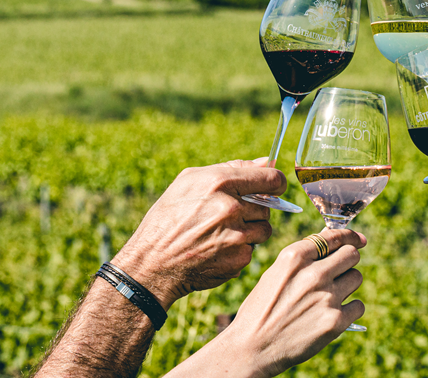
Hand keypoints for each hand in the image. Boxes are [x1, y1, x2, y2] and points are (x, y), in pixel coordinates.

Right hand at [112, 158, 286, 307]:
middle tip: (230, 216)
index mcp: (220, 183)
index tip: (274, 187)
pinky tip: (217, 250)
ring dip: (250, 231)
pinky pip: (252, 250)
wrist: (151, 265)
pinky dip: (239, 251)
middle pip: (268, 206)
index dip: (276, 182)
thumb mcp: (189, 181)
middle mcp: (231, 208)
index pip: (271, 178)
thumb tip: (266, 161)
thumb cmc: (168, 218)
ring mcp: (237, 236)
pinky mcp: (238, 260)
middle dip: (254, 209)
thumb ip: (232, 168)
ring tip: (222, 233)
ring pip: (263, 229)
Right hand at [166, 228, 366, 377]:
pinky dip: (349, 310)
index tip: (358, 240)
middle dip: (349, 260)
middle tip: (341, 270)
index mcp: (295, 257)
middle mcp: (313, 274)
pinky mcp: (335, 321)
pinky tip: (332, 315)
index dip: (350, 236)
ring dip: (347, 284)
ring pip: (356, 278)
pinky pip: (358, 306)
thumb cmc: (261, 310)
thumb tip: (332, 245)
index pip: (334, 237)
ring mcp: (326, 297)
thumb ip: (303, 258)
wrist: (252, 349)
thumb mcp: (275, 273)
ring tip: (328, 297)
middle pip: (351, 255)